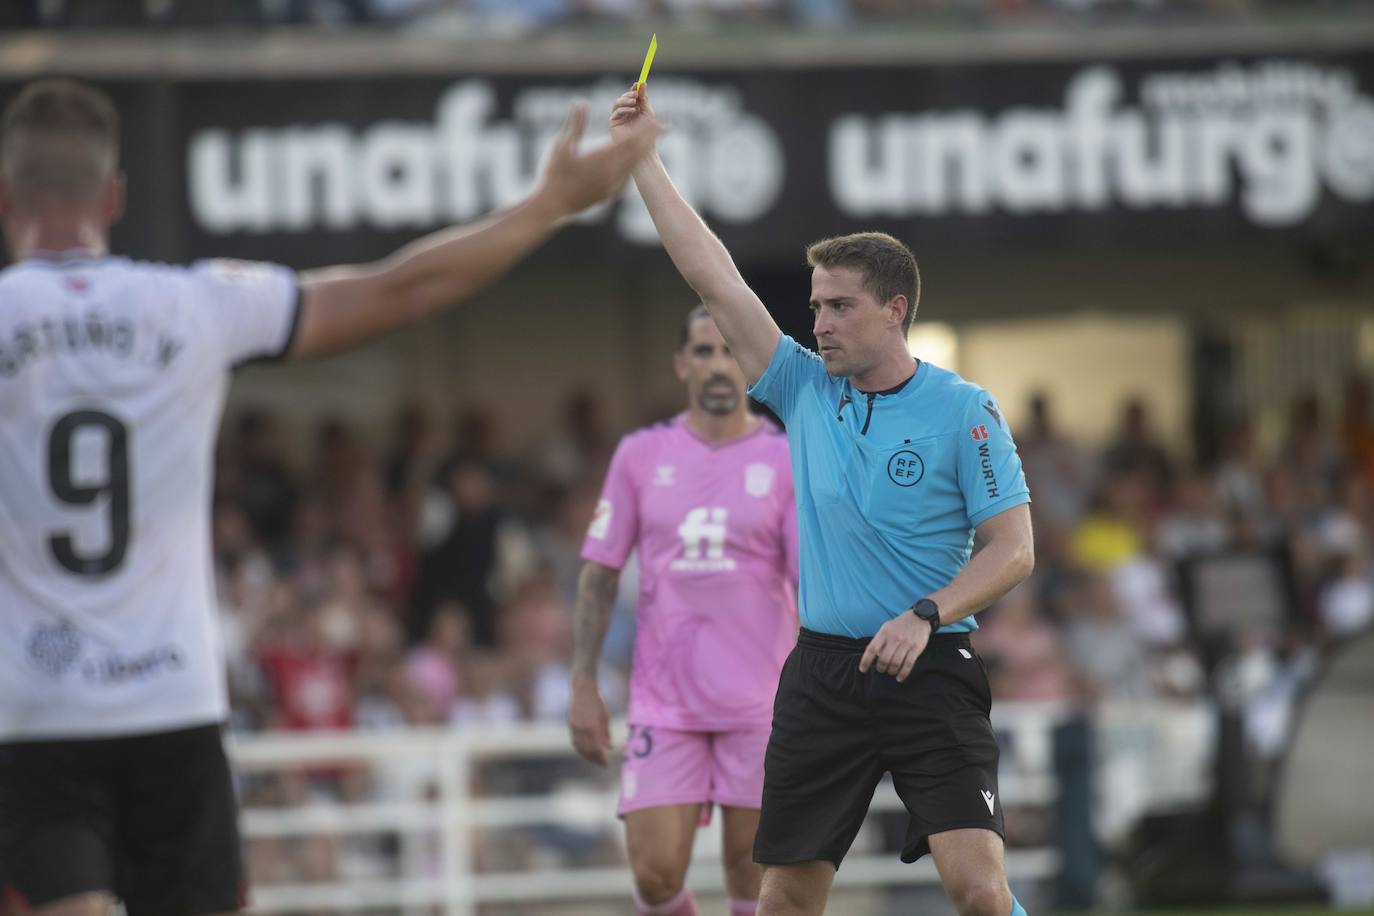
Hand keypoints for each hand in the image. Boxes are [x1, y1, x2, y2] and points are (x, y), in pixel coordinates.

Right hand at [536, 99, 658, 217]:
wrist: (554, 205)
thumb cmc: (555, 173)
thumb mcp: (563, 145)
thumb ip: (576, 124)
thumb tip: (581, 103)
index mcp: (603, 157)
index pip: (630, 140)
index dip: (644, 129)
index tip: (656, 119)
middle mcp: (612, 171)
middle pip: (637, 152)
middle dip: (649, 138)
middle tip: (662, 126)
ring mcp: (612, 184)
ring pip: (633, 165)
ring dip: (642, 152)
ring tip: (650, 141)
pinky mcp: (610, 194)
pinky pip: (626, 177)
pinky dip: (632, 166)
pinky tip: (634, 163)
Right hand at [568, 674, 611, 765]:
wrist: (583, 690)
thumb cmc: (597, 702)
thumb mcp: (605, 717)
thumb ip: (606, 733)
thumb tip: (609, 748)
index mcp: (592, 727)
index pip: (596, 750)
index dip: (601, 759)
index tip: (607, 764)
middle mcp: (582, 729)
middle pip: (587, 751)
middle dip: (595, 760)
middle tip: (603, 764)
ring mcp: (574, 728)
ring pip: (579, 748)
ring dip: (587, 756)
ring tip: (595, 760)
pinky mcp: (571, 726)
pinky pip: (574, 742)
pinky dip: (580, 749)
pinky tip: (586, 752)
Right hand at [609, 85, 661, 143]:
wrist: (644, 148)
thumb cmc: (648, 133)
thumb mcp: (647, 112)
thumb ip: (643, 99)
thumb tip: (642, 83)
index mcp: (633, 109)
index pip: (632, 96)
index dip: (634, 90)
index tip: (638, 84)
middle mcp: (624, 113)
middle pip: (623, 98)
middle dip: (629, 94)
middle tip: (636, 94)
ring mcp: (618, 118)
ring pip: (617, 103)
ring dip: (626, 100)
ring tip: (635, 102)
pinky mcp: (613, 124)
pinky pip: (616, 112)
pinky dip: (625, 109)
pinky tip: (633, 111)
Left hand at [859, 611, 931, 681]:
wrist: (919, 617)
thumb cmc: (899, 625)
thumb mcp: (886, 628)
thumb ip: (879, 641)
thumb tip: (875, 657)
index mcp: (884, 633)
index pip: (871, 649)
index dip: (865, 661)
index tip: (862, 669)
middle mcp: (894, 638)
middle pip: (883, 659)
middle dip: (880, 668)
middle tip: (881, 669)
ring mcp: (906, 644)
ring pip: (895, 663)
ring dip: (891, 671)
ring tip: (890, 672)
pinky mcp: (916, 648)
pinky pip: (908, 664)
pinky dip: (903, 674)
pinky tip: (899, 678)